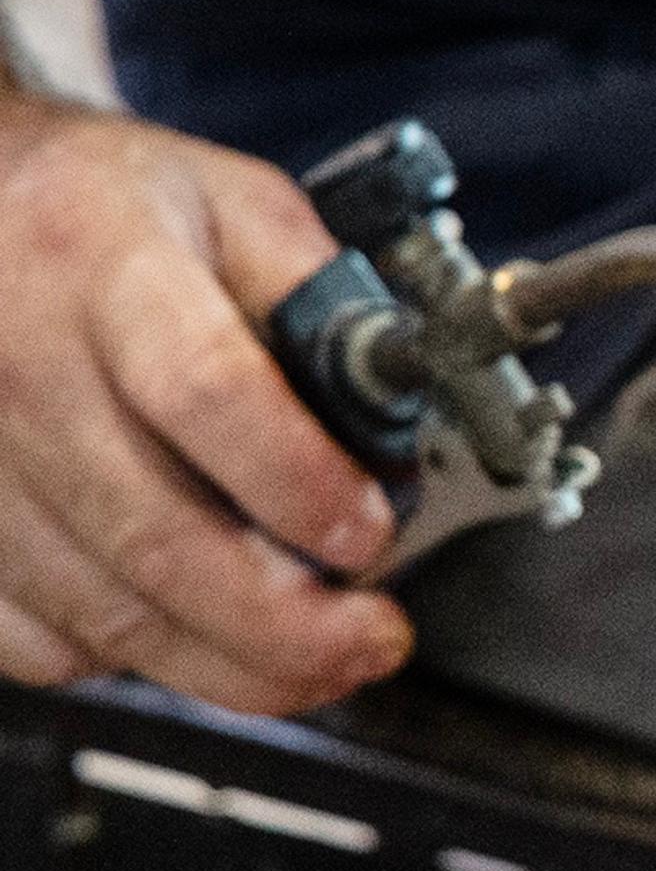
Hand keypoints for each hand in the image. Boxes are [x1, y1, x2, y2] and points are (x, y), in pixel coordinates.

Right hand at [0, 95, 408, 711]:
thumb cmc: (107, 213)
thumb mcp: (234, 206)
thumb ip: (327, 301)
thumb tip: (402, 417)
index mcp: (99, 263)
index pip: (205, 392)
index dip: (300, 483)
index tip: (372, 534)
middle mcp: (19, 364)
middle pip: (154, 535)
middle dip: (288, 623)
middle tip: (375, 640)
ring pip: (101, 610)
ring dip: (230, 663)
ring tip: (323, 662)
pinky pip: (39, 640)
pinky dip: (132, 659)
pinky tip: (195, 632)